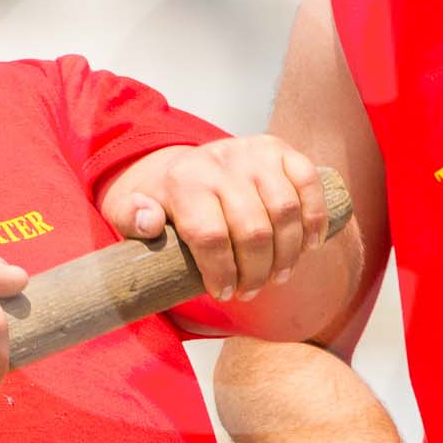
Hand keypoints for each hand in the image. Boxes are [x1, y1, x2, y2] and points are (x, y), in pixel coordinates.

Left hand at [99, 136, 328, 301]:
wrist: (182, 164)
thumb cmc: (160, 201)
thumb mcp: (127, 212)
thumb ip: (132, 219)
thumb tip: (148, 222)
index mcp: (183, 181)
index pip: (211, 236)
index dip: (222, 273)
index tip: (225, 293)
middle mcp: (220, 161)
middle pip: (253, 230)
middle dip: (256, 272)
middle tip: (252, 291)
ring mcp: (253, 152)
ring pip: (285, 210)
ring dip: (288, 253)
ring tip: (278, 276)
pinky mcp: (279, 149)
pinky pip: (308, 182)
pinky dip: (315, 218)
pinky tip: (310, 246)